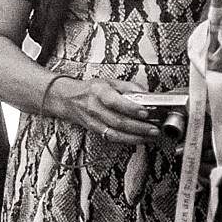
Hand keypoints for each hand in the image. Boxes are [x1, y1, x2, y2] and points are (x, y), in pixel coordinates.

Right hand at [42, 74, 159, 144]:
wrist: (67, 99)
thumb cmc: (90, 90)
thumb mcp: (109, 82)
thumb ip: (129, 87)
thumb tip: (148, 95)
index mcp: (99, 92)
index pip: (115, 102)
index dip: (131, 108)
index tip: (146, 112)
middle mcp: (94, 107)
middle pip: (118, 121)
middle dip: (139, 127)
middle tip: (154, 129)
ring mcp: (93, 121)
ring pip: (115, 133)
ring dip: (135, 137)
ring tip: (150, 137)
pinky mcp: (95, 130)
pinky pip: (112, 137)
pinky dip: (127, 140)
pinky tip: (139, 139)